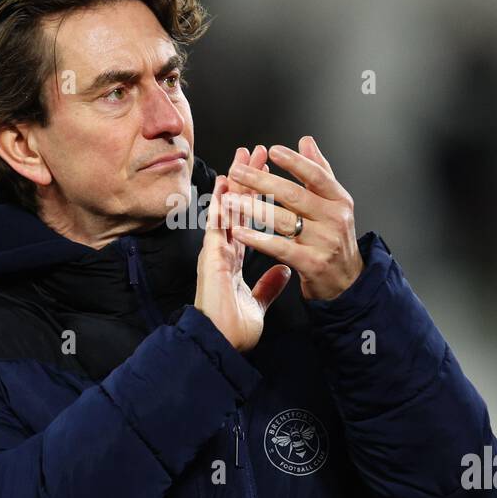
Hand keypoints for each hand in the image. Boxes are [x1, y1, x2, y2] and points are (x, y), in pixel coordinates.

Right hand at [194, 173, 291, 351]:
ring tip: (243, 156)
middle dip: (249, 178)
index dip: (258, 197)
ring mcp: (217, 253)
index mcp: (235, 259)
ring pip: (227, 210)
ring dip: (235, 182)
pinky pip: (217, 227)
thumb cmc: (233, 329)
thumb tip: (284, 271)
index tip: (268, 175)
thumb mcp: (258, 303)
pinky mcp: (212, 260)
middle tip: (257, 151)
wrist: (221, 346)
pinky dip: (220, 205)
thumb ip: (269, 285)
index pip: (249, 220)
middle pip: (238, 207)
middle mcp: (225, 251)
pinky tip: (224, 185)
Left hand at [222, 135, 363, 300]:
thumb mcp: (333, 203)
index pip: (316, 175)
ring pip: (283, 220)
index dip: (294, 162)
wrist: (347, 281)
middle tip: (236, 171)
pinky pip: (280, 248)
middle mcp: (334, 218)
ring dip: (253, 208)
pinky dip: (257, 239)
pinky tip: (238, 231)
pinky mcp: (312, 263)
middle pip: (294, 195)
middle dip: (261, 181)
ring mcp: (324, 242)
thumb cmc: (334, 237)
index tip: (271, 150)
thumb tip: (306, 141)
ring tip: (229, 200)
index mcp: (339, 200)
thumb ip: (319, 171)